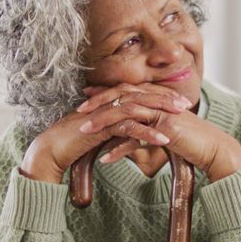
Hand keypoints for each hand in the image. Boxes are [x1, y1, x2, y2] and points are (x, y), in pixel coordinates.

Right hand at [19, 83, 191, 182]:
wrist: (54, 148)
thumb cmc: (75, 141)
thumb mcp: (102, 131)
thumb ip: (117, 128)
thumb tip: (133, 132)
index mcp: (110, 100)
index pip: (139, 93)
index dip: (160, 95)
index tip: (179, 100)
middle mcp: (109, 102)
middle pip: (143, 95)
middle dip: (166, 99)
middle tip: (187, 104)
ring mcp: (105, 112)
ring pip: (138, 107)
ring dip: (161, 112)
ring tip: (180, 118)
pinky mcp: (102, 126)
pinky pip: (128, 127)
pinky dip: (147, 133)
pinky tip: (163, 139)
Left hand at [77, 83, 240, 181]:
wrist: (214, 149)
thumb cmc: (192, 142)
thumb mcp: (166, 132)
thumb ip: (148, 129)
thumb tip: (132, 135)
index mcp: (157, 99)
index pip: (127, 90)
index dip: (105, 92)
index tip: (87, 97)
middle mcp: (158, 102)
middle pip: (122, 96)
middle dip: (98, 102)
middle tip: (79, 110)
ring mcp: (161, 114)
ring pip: (125, 112)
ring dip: (102, 122)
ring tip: (85, 132)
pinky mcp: (165, 130)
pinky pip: (136, 137)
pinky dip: (119, 148)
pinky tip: (106, 159)